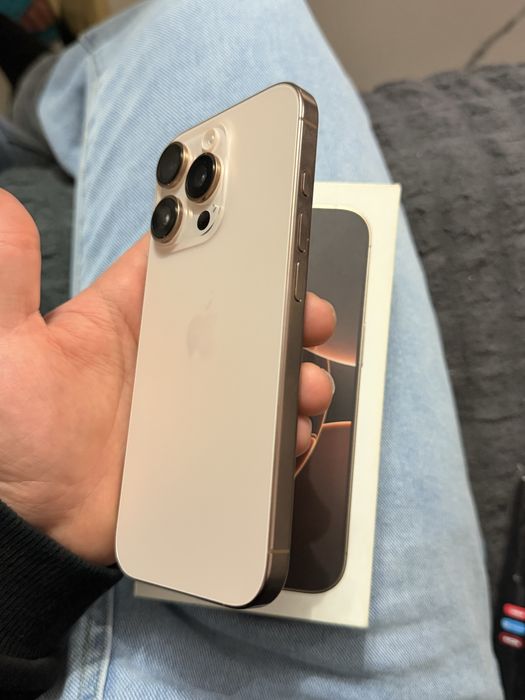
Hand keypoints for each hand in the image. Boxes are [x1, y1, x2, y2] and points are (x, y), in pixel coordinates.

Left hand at [0, 190, 335, 565]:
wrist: (29, 532)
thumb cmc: (10, 440)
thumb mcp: (5, 346)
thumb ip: (10, 274)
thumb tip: (9, 208)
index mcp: (122, 315)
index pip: (179, 259)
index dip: (220, 235)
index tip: (262, 227)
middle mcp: (161, 354)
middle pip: (237, 315)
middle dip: (281, 307)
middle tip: (309, 314)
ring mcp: (188, 404)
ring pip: (257, 373)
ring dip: (292, 371)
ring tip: (307, 385)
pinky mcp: (204, 449)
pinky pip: (257, 430)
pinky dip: (284, 428)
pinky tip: (295, 431)